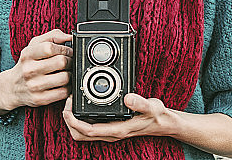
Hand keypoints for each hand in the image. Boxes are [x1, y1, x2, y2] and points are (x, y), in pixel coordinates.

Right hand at [0, 29, 72, 112]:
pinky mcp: (40, 99)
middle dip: (70, 60)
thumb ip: (53, 36)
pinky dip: (68, 87)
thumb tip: (70, 37)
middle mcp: (29, 70)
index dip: (64, 48)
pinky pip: (64, 92)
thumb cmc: (27, 63)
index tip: (67, 51)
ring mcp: (34, 86)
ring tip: (66, 72)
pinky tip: (62, 83)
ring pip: (65, 78)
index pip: (50, 48)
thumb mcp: (34, 45)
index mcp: (27, 54)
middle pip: (61, 62)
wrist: (11, 88)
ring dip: (70, 74)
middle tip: (68, 62)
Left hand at [62, 93, 177, 141]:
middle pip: (79, 135)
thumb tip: (128, 97)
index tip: (69, 105)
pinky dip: (81, 119)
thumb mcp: (152, 107)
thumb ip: (140, 103)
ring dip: (73, 121)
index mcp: (117, 129)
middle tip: (68, 102)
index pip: (87, 130)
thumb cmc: (157, 116)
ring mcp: (109, 132)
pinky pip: (89, 128)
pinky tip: (83, 106)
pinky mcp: (110, 128)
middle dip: (68, 121)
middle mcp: (110, 133)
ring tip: (72, 103)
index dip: (73, 120)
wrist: (163, 123)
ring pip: (82, 133)